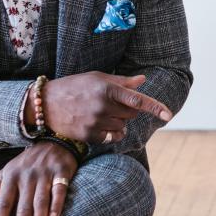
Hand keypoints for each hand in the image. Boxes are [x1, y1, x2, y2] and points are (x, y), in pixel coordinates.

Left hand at [0, 143, 77, 215]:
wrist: (55, 140)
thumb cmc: (27, 162)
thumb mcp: (6, 173)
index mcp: (11, 178)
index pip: (3, 204)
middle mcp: (27, 176)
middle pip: (23, 207)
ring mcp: (45, 174)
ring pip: (40, 202)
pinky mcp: (62, 171)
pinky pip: (59, 190)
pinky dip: (57, 205)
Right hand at [27, 72, 172, 144]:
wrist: (46, 103)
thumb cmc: (76, 86)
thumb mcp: (98, 78)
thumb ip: (122, 82)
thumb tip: (143, 81)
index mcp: (107, 89)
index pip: (137, 100)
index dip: (155, 107)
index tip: (169, 115)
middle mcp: (103, 106)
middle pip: (132, 114)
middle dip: (128, 109)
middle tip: (112, 103)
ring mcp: (95, 122)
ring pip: (123, 126)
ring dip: (119, 121)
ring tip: (101, 112)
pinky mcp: (89, 135)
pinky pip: (113, 137)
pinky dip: (112, 133)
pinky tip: (100, 124)